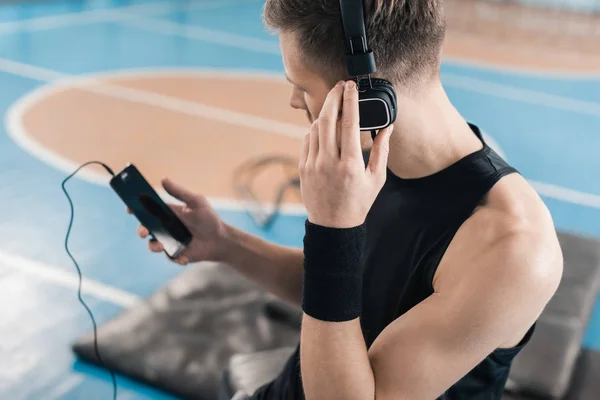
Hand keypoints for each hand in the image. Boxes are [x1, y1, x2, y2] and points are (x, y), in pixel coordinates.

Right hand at [129, 178, 227, 265]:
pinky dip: (176, 258)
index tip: (130, 208)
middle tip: (144, 232)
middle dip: (141, 230)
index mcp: (168, 213)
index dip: (136, 208)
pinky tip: (184, 257)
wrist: (220, 240)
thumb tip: (163, 179)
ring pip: (153, 245)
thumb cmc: (209, 219)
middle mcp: (165, 227)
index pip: (148, 209)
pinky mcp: (176, 253)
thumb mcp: (196, 202)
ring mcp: (169, 241)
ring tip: (162, 246)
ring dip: (154, 246)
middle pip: (146, 228)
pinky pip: (169, 257)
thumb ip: (180, 193)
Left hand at [299, 80, 392, 227]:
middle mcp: (329, 162)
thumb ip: (382, 150)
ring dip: (324, 113)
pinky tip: (324, 128)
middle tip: (339, 86)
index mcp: (350, 164)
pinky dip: (315, 130)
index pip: (349, 123)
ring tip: (334, 106)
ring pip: (315, 128)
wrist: (333, 226)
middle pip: (327, 119)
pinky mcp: (303, 167)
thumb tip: (387, 127)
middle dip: (333, 98)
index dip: (350, 100)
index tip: (351, 86)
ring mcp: (313, 164)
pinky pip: (307, 140)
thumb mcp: (376, 179)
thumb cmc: (358, 202)